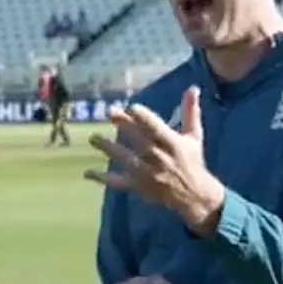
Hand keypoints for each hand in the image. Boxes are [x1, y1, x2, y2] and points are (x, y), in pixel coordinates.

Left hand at [85, 86, 225, 231]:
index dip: (144, 118)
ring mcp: (147, 174)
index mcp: (172, 144)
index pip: (156, 128)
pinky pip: (118, 182)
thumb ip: (190, 111)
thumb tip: (192, 88)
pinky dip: (103, 179)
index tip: (131, 107)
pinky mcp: (138, 187)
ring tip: (93, 138)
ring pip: (125, 159)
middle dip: (124, 125)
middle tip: (110, 112)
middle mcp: (159, 158)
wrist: (194, 196)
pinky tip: (87, 173)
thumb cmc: (191, 160)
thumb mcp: (194, 136)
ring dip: (108, 148)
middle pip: (139, 139)